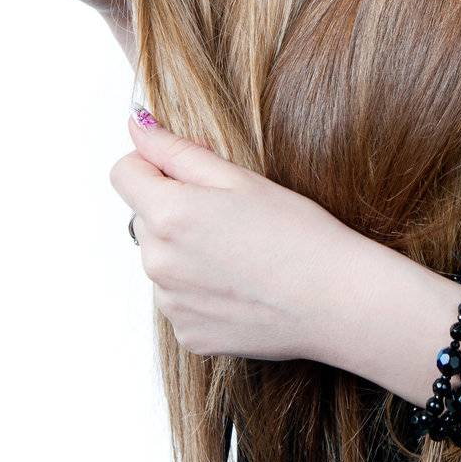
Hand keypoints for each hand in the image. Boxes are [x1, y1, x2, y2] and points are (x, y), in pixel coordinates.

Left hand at [110, 111, 357, 361]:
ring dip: (186, 252)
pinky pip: (180, 300)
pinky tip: (243, 287)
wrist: (336, 301)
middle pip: (144, 218)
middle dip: (174, 209)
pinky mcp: (188, 335)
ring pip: (162, 261)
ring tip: (242, 255)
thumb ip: (178, 150)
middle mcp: (157, 262)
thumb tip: (136, 126)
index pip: (123, 173)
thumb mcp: (240, 178)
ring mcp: (170, 304)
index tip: (184, 170)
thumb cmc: (298, 234)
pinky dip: (202, 291)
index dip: (152, 163)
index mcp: (168, 214)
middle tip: (231, 216)